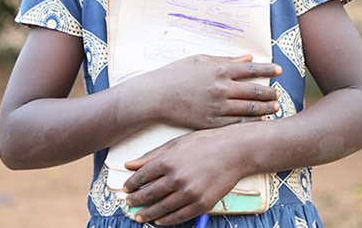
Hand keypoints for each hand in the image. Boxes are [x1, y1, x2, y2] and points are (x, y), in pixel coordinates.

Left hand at [123, 129, 242, 224]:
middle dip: (136, 200)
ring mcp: (190, 193)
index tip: (126, 188)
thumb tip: (128, 164)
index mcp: (168, 161)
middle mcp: (177, 178)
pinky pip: (179, 216)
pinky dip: (166, 220)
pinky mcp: (202, 204)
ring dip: (148, 214)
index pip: (142, 176)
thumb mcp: (176, 143)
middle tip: (129, 203)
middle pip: (149, 194)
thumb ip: (151, 156)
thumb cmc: (205, 143)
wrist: (234, 151)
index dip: (132, 184)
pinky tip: (159, 220)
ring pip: (162, 208)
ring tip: (139, 216)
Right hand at [140, 54, 281, 129]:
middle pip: (254, 91)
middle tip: (279, 93)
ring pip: (249, 109)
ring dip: (265, 108)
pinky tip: (259, 120)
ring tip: (275, 106)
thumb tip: (248, 58)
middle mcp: (221, 89)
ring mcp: (217, 107)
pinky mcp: (211, 122)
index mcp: (219, 70)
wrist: (156, 96)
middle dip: (269, 92)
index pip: (251, 69)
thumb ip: (226, 60)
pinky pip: (236, 123)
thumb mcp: (200, 60)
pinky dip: (250, 122)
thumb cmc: (176, 74)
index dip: (268, 69)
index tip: (279, 70)